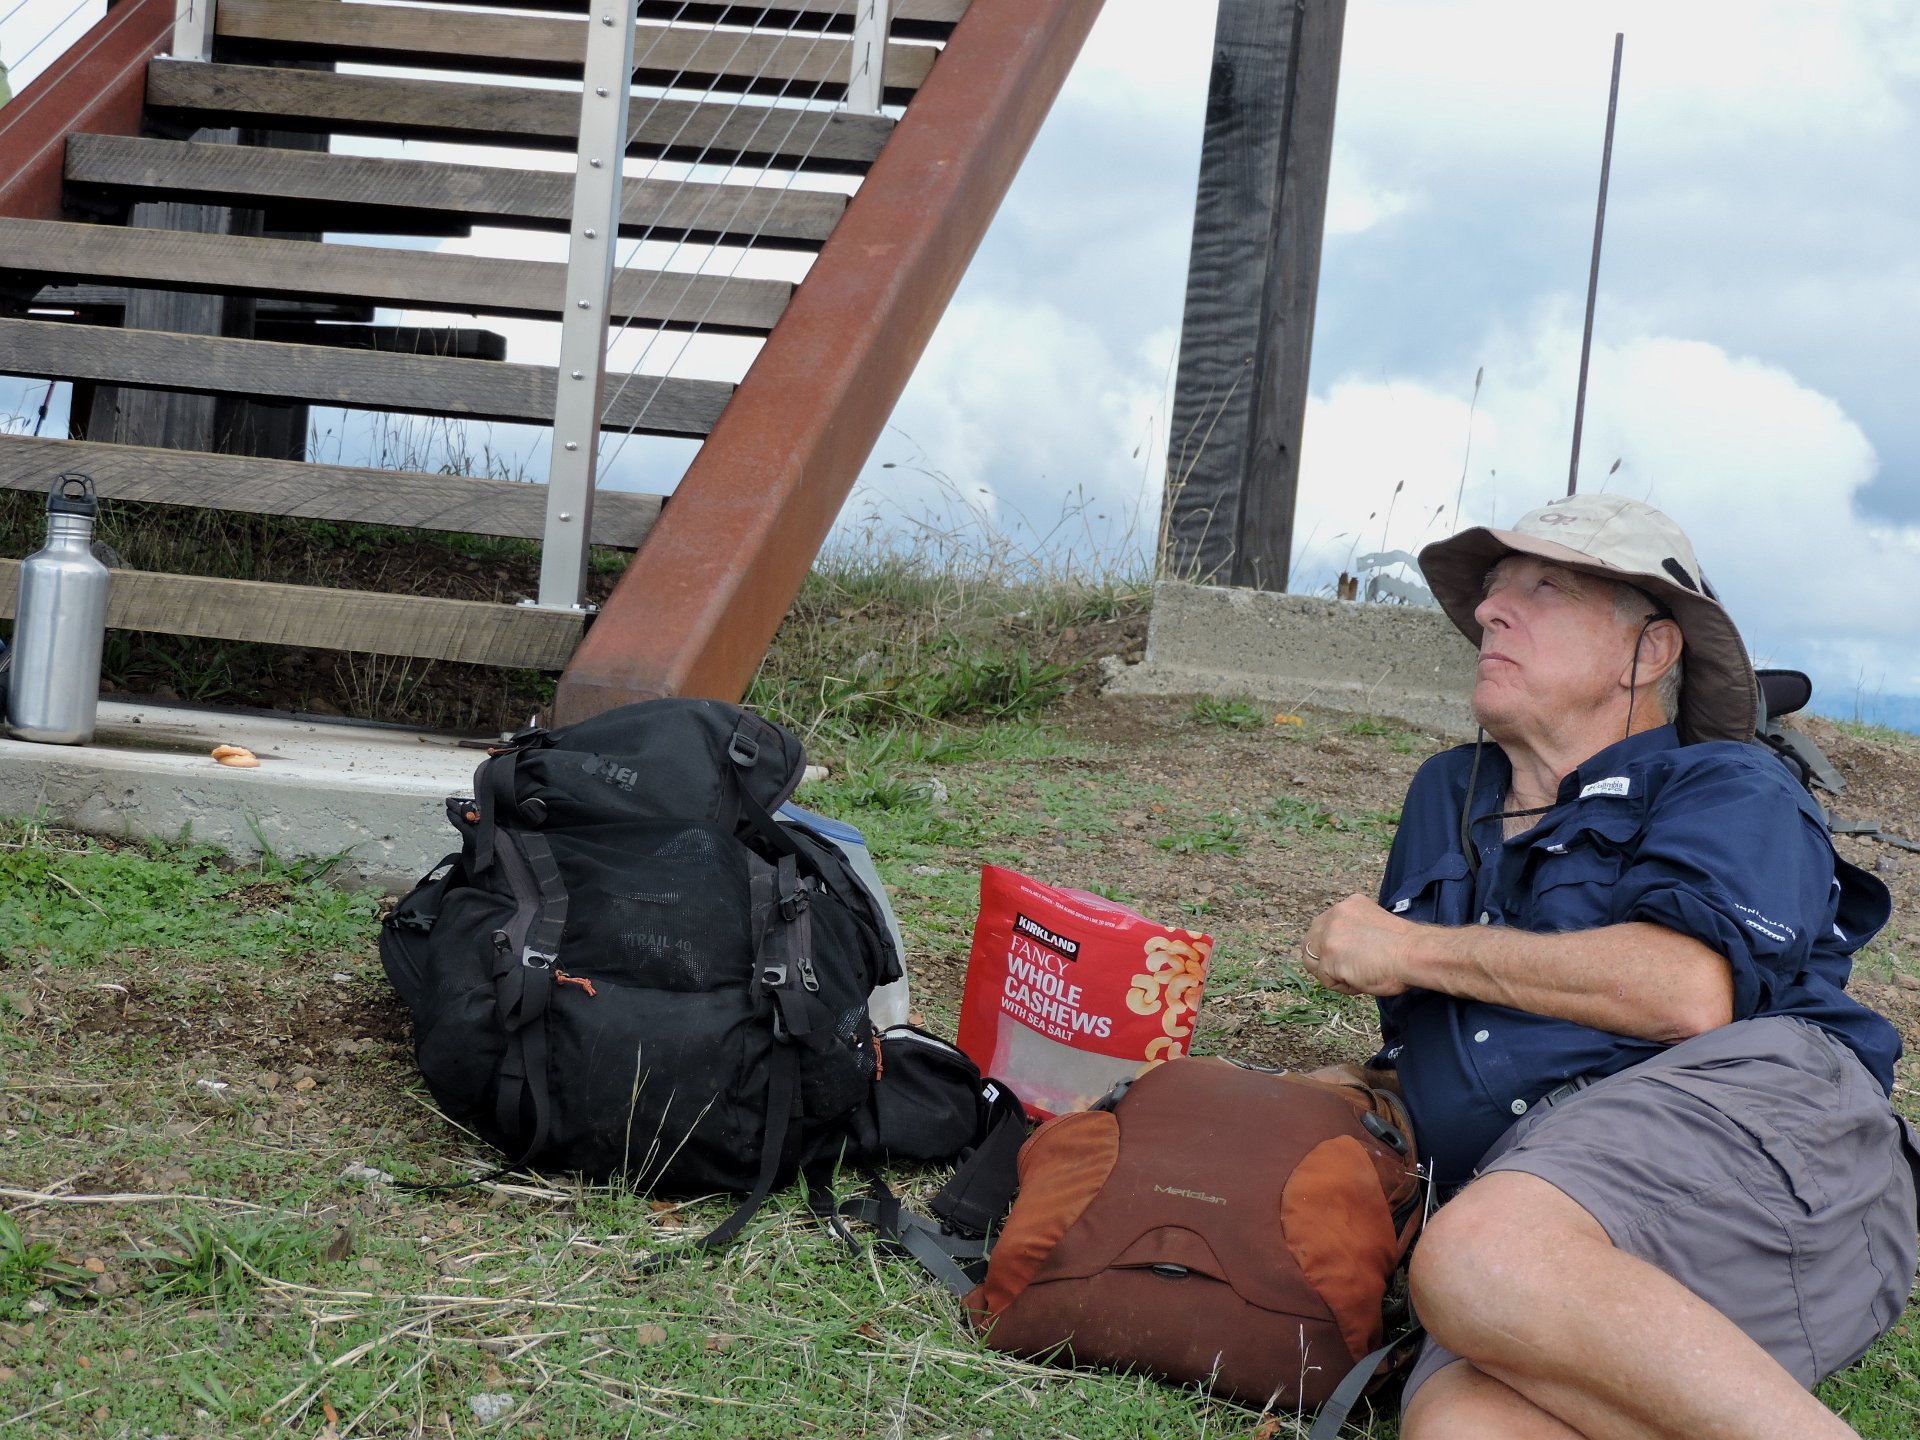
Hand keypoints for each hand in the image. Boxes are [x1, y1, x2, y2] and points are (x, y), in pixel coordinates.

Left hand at [1301, 894, 1417, 996]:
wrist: (1414, 954)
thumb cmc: (1405, 947)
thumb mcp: (1374, 924)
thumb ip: (1356, 930)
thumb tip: (1347, 948)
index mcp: (1348, 905)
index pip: (1323, 927)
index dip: (1332, 947)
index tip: (1347, 958)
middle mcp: (1334, 915)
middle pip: (1310, 942)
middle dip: (1323, 960)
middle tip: (1346, 971)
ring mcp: (1329, 936)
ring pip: (1314, 962)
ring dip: (1332, 974)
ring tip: (1357, 976)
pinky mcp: (1329, 958)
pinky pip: (1326, 980)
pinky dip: (1343, 986)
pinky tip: (1361, 981)